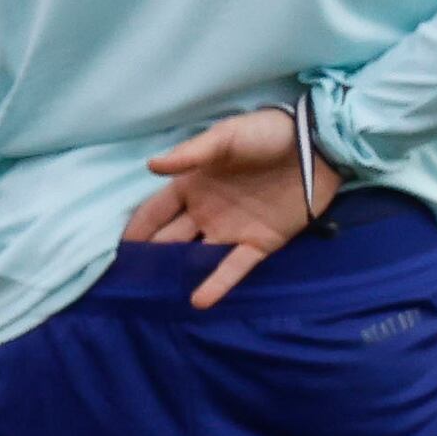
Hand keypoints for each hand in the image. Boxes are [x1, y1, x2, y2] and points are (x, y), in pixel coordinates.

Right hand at [125, 105, 321, 307]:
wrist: (319, 145)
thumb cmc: (267, 134)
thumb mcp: (225, 136)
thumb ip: (190, 154)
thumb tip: (150, 166)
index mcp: (192, 186)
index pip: (155, 212)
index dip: (136, 229)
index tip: (117, 251)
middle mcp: (206, 212)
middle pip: (170, 238)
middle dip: (149, 257)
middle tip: (127, 281)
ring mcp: (232, 229)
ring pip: (197, 256)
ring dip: (178, 273)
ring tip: (156, 296)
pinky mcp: (260, 243)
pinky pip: (234, 267)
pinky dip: (217, 284)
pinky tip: (198, 302)